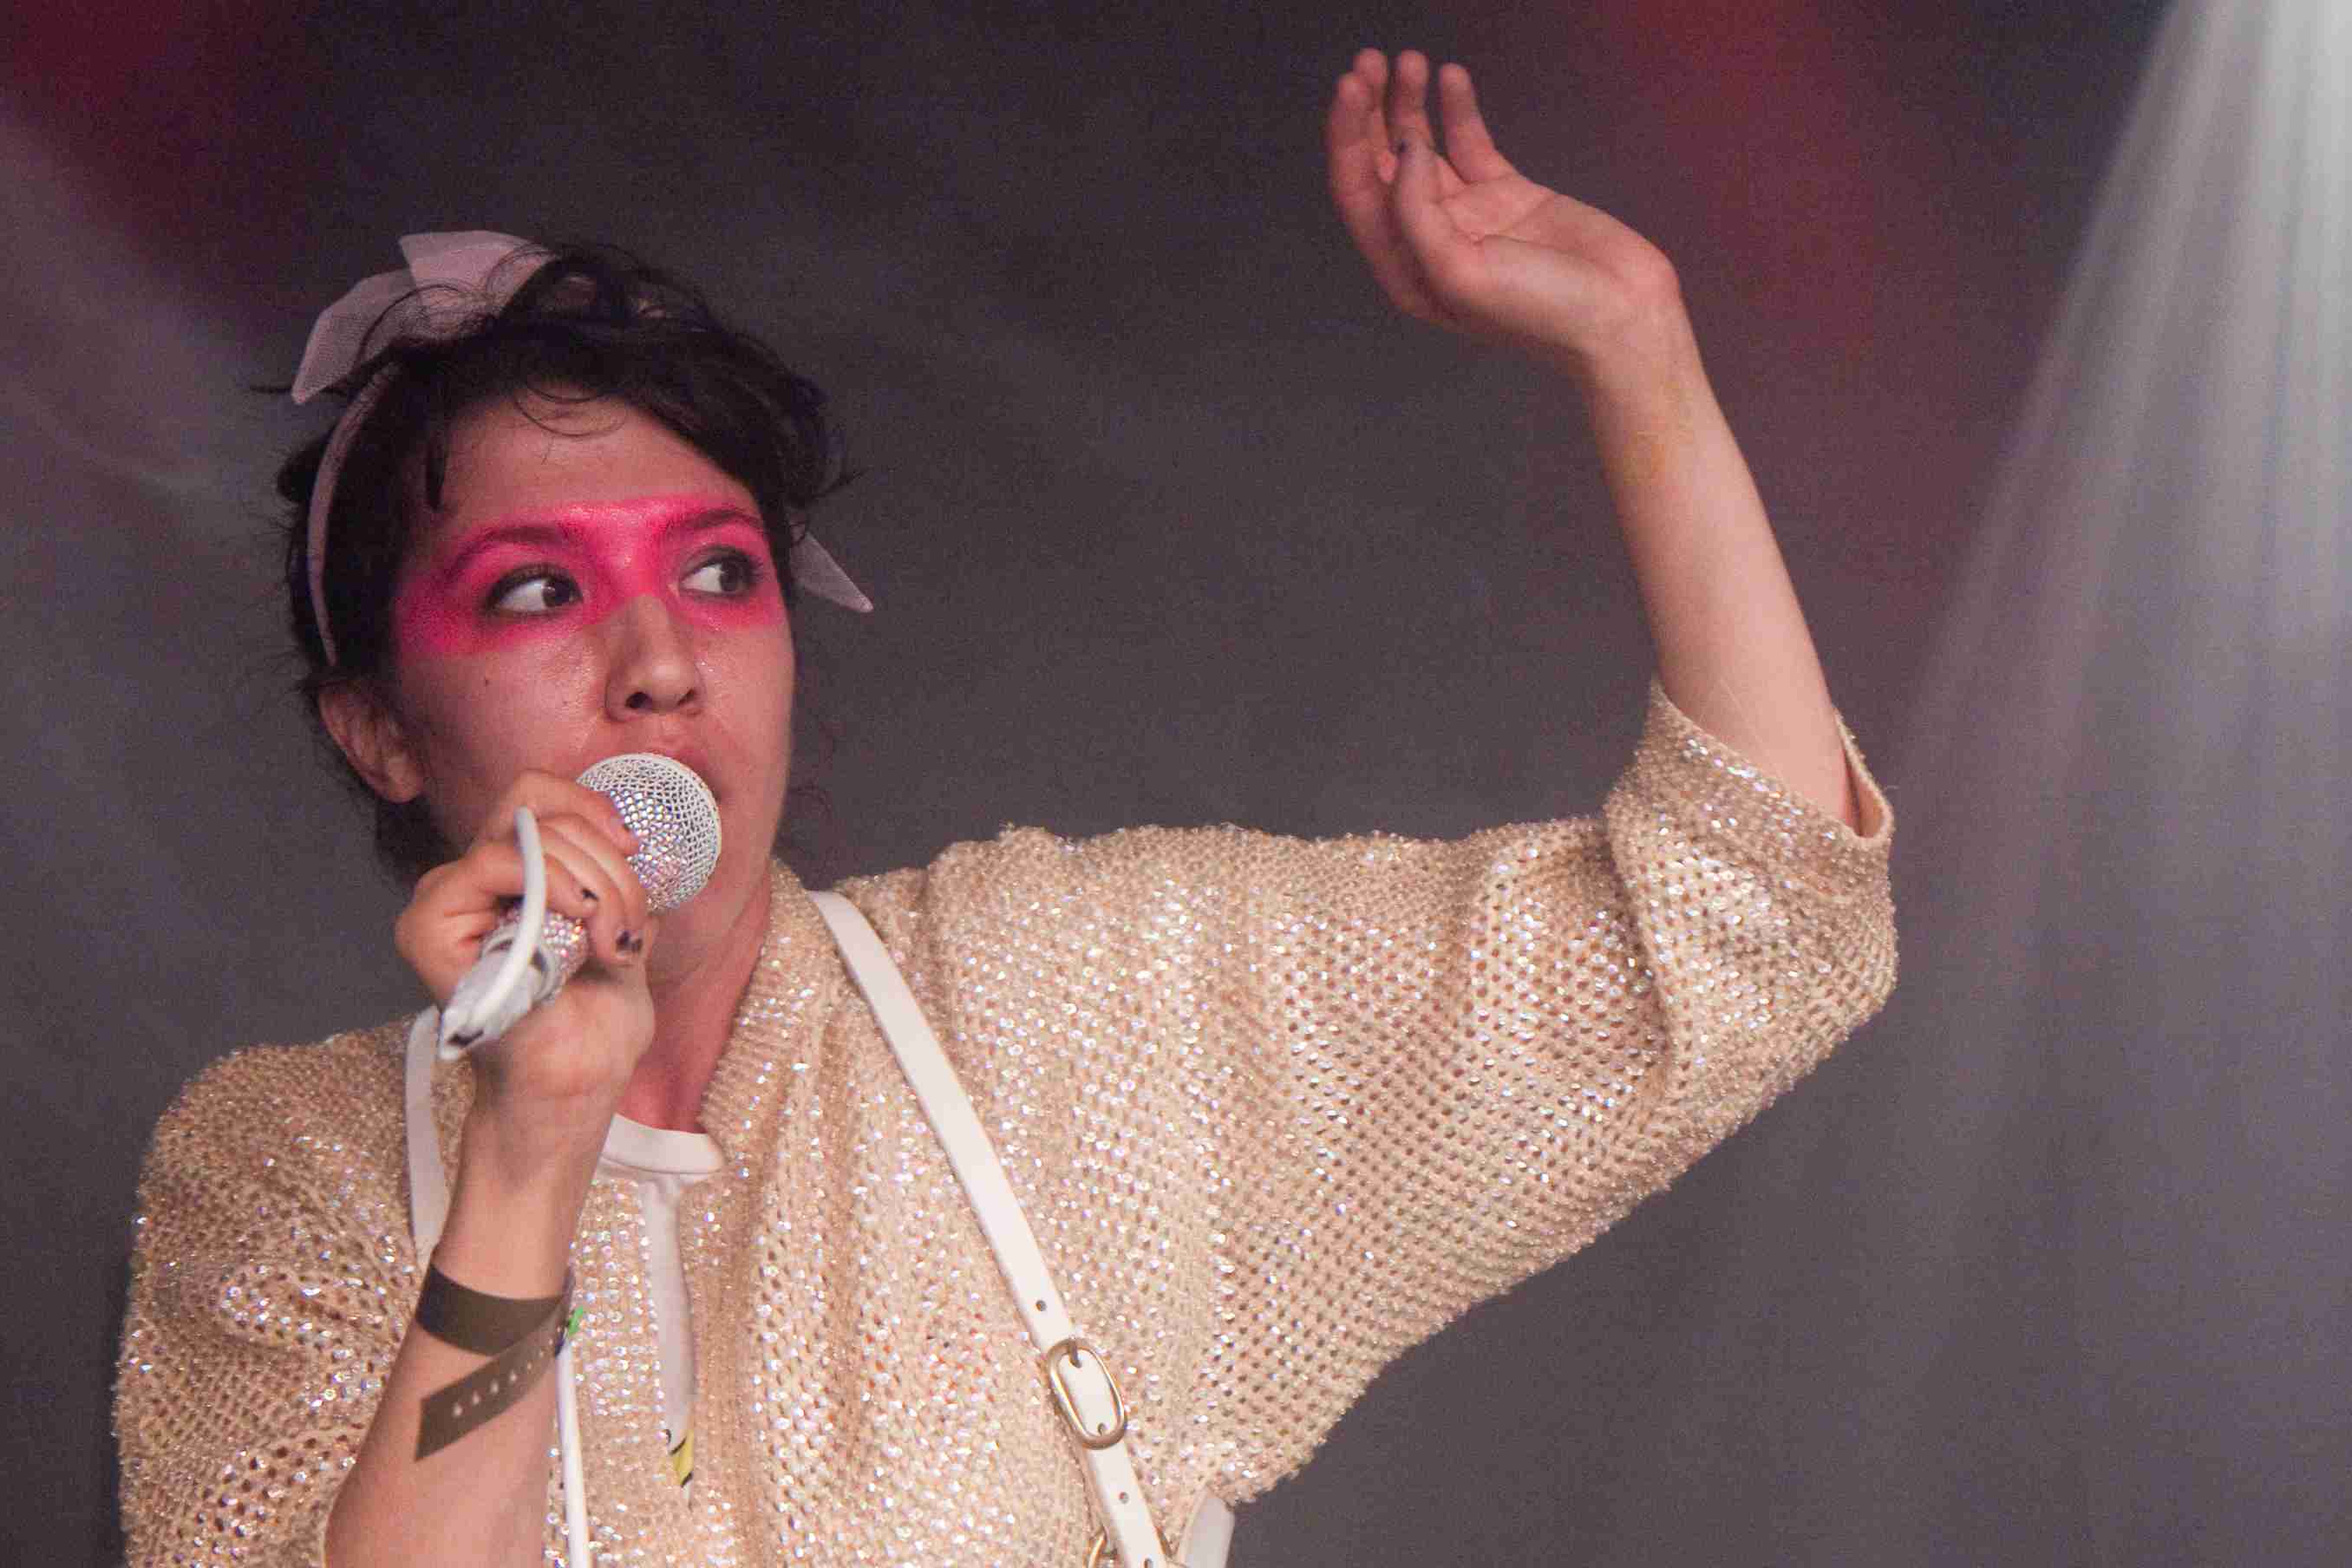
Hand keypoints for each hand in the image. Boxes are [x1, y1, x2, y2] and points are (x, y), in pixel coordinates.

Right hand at [396, 772, 656, 1162]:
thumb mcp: (625, 930)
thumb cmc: (595, 1025)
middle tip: (627, 926)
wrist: (574, 1087)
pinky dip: (550, 884)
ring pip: (527, 837)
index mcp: (513, 874)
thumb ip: (621, 882)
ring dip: (594, 884)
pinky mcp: (427, 927)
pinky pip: (491, 864)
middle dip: (607, 862)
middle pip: (538, 810)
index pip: (537, 795)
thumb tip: (641, 842)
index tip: (633, 847)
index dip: (590, 806)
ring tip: (612, 943)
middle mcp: (472, 880)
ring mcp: (444, 900)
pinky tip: (577, 926)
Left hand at [1326, 49, 1684, 377]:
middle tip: (1370, 60)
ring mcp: (1467, 214)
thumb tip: (1405, 149)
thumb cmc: (1541, 313)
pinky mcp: (1507, 193)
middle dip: (1370, 112)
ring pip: (1423, 147)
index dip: (1346, 137)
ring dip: (1410, 103)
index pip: (1358, 192)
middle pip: (1382, 165)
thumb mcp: (1461, 274)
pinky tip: (1451, 76)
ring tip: (1411, 59)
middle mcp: (1428, 240)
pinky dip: (1457, 110)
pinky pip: (1470, 143)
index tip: (1351, 85)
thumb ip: (1419, 214)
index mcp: (1404, 269)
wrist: (1621, 317)